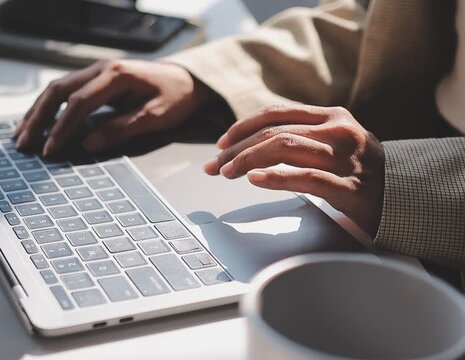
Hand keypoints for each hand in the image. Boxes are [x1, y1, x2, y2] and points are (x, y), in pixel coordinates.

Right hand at [15, 59, 211, 154]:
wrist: (187, 79)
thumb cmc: (175, 97)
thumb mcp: (155, 116)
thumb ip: (122, 128)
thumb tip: (88, 144)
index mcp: (116, 76)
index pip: (79, 103)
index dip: (62, 129)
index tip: (50, 150)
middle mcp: (100, 69)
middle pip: (58, 92)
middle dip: (38, 120)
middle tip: (24, 144)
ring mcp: (95, 72)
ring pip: (56, 89)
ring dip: (37, 113)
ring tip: (21, 136)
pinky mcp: (94, 79)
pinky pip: (64, 91)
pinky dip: (47, 108)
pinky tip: (36, 122)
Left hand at [204, 105, 384, 235]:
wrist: (405, 197)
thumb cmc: (358, 171)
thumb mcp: (334, 142)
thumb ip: (301, 136)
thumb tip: (251, 143)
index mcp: (331, 117)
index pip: (276, 113)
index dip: (243, 126)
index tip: (221, 143)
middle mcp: (337, 132)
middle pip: (274, 132)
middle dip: (237, 149)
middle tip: (214, 165)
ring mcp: (344, 159)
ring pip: (285, 149)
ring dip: (248, 161)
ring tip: (227, 173)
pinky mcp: (349, 187)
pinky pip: (306, 178)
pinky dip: (276, 178)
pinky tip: (255, 180)